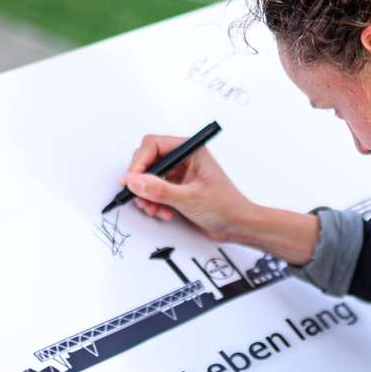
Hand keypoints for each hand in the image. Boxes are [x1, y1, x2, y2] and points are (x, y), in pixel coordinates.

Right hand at [121, 134, 253, 241]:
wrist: (238, 226)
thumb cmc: (226, 206)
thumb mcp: (190, 198)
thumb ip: (160, 190)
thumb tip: (134, 181)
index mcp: (190, 151)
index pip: (153, 145)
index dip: (139, 162)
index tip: (132, 180)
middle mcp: (183, 159)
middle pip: (147, 161)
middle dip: (141, 182)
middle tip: (141, 198)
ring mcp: (178, 174)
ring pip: (147, 179)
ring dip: (146, 196)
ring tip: (155, 210)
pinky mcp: (175, 189)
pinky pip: (153, 192)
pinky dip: (153, 203)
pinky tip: (164, 213)